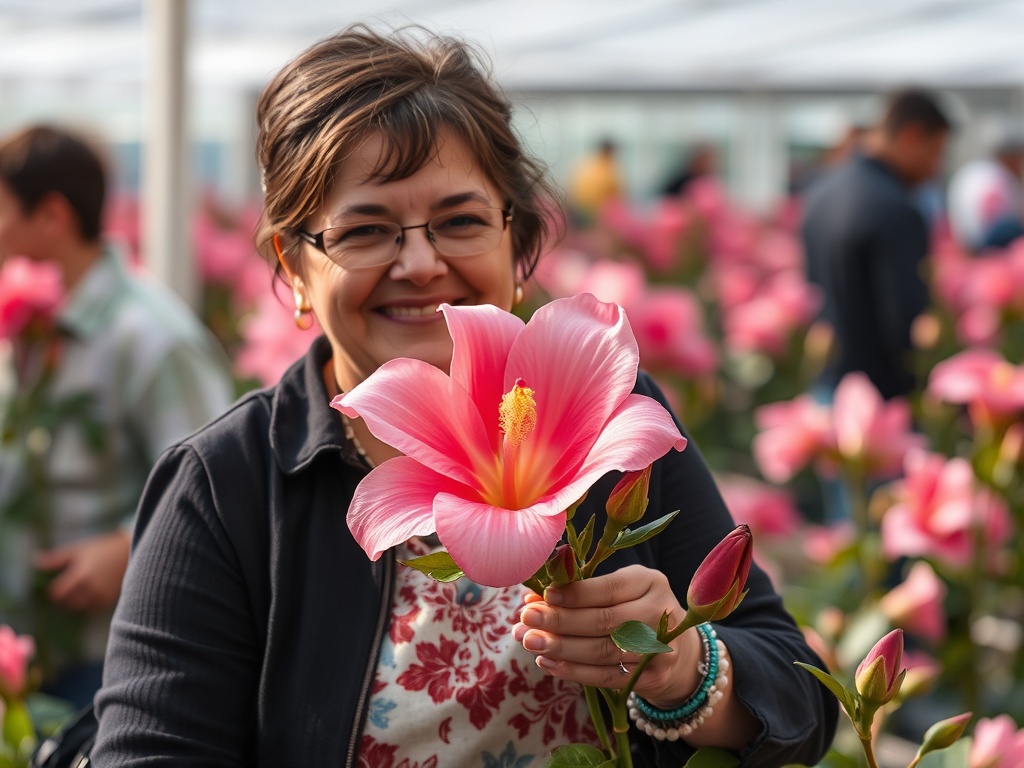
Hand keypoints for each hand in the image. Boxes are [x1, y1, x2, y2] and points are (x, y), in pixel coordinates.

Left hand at [33, 530, 130, 612]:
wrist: (129, 552)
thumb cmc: (101, 549)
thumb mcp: (78, 550)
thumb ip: (57, 559)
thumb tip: (35, 561)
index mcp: (80, 575)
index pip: (58, 593)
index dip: (54, 591)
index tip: (57, 587)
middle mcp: (91, 588)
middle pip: (68, 602)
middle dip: (65, 597)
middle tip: (68, 589)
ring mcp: (102, 595)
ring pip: (80, 607)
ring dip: (77, 601)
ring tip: (80, 591)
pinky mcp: (110, 599)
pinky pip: (93, 608)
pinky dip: (89, 604)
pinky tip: (92, 593)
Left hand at [513, 564, 702, 706]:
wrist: (679, 651)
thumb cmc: (635, 610)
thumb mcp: (619, 591)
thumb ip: (580, 592)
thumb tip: (532, 598)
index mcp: (649, 582)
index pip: (609, 587)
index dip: (575, 593)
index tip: (544, 596)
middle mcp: (659, 613)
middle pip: (603, 620)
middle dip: (559, 621)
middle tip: (525, 620)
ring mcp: (660, 648)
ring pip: (602, 651)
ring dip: (560, 648)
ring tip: (530, 642)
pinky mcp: (653, 678)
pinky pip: (606, 677)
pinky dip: (573, 671)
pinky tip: (548, 663)